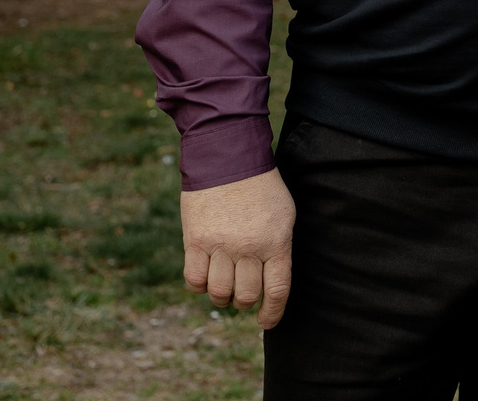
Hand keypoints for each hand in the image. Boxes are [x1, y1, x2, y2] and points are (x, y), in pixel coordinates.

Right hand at [180, 168, 295, 328]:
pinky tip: (205, 276)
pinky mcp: (195, 241)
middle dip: (245, 302)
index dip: (272, 313)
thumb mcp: (283, 215)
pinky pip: (194, 280)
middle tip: (243, 295)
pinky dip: (199, 285)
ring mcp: (220, 245)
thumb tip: (271, 280)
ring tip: (224, 285)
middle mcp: (248, 248)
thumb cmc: (261, 187)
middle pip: (246, 296)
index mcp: (276, 242)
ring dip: (222, 296)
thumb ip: (278, 248)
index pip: (276, 291)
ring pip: (219, 293)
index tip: (266, 321)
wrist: (227, 156)